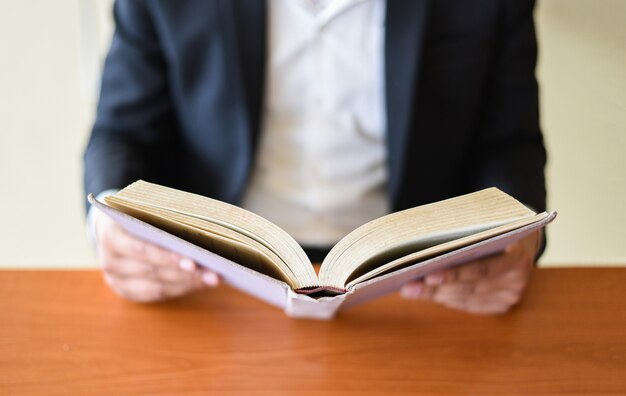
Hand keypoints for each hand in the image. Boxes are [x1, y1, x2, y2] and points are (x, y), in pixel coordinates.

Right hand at [94, 211, 219, 302]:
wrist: (112, 226)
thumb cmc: (136, 213)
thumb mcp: (143, 209)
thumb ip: (165, 217)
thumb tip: (204, 226)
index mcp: (111, 236)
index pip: (141, 250)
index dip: (167, 258)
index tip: (193, 262)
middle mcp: (110, 262)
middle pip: (153, 272)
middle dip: (186, 274)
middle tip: (214, 274)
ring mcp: (117, 280)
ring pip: (158, 287)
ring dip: (188, 284)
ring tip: (213, 279)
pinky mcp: (128, 292)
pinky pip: (159, 294)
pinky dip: (182, 289)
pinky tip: (201, 283)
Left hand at [400, 231, 540, 314]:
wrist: (522, 236)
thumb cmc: (496, 225)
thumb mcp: (487, 222)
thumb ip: (464, 232)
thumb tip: (421, 239)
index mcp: (518, 254)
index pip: (482, 269)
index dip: (454, 274)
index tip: (428, 275)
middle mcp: (518, 278)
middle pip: (470, 287)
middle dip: (435, 287)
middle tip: (408, 285)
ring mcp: (511, 294)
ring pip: (466, 298)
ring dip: (437, 294)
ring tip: (411, 289)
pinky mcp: (503, 305)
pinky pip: (470, 305)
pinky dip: (448, 299)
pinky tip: (430, 293)